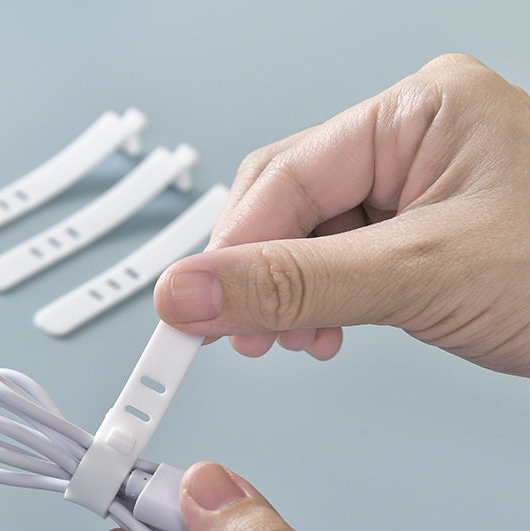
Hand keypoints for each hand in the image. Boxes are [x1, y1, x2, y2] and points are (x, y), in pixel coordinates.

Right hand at [153, 54, 529, 375]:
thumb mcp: (419, 275)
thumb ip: (296, 284)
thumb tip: (193, 290)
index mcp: (415, 113)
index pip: (283, 177)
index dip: (229, 250)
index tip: (187, 310)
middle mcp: (409, 143)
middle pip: (285, 203)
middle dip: (256, 274)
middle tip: (231, 333)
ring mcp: (411, 191)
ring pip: (304, 239)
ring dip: (283, 295)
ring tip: (289, 340)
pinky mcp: (414, 237)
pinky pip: (336, 263)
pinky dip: (316, 303)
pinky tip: (321, 331)